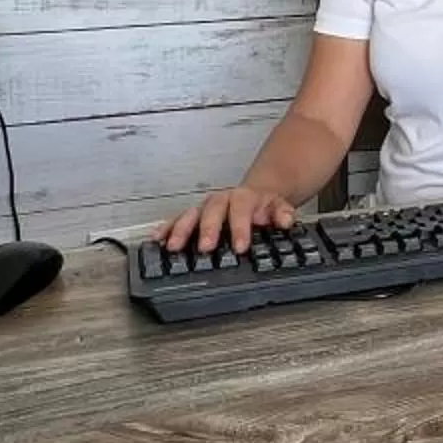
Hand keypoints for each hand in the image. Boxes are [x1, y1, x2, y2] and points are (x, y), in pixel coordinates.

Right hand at [159, 185, 293, 254]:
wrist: (257, 194)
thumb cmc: (265, 206)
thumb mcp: (281, 207)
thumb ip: (283, 213)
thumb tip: (285, 220)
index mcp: (244, 198)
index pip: (241, 209)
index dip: (239, 227)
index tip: (240, 246)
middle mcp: (222, 200)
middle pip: (212, 210)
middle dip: (207, 229)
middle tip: (205, 247)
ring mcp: (206, 207)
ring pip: (192, 214)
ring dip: (181, 230)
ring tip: (173, 246)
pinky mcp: (195, 214)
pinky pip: (178, 219)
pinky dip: (167, 228)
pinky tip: (157, 238)